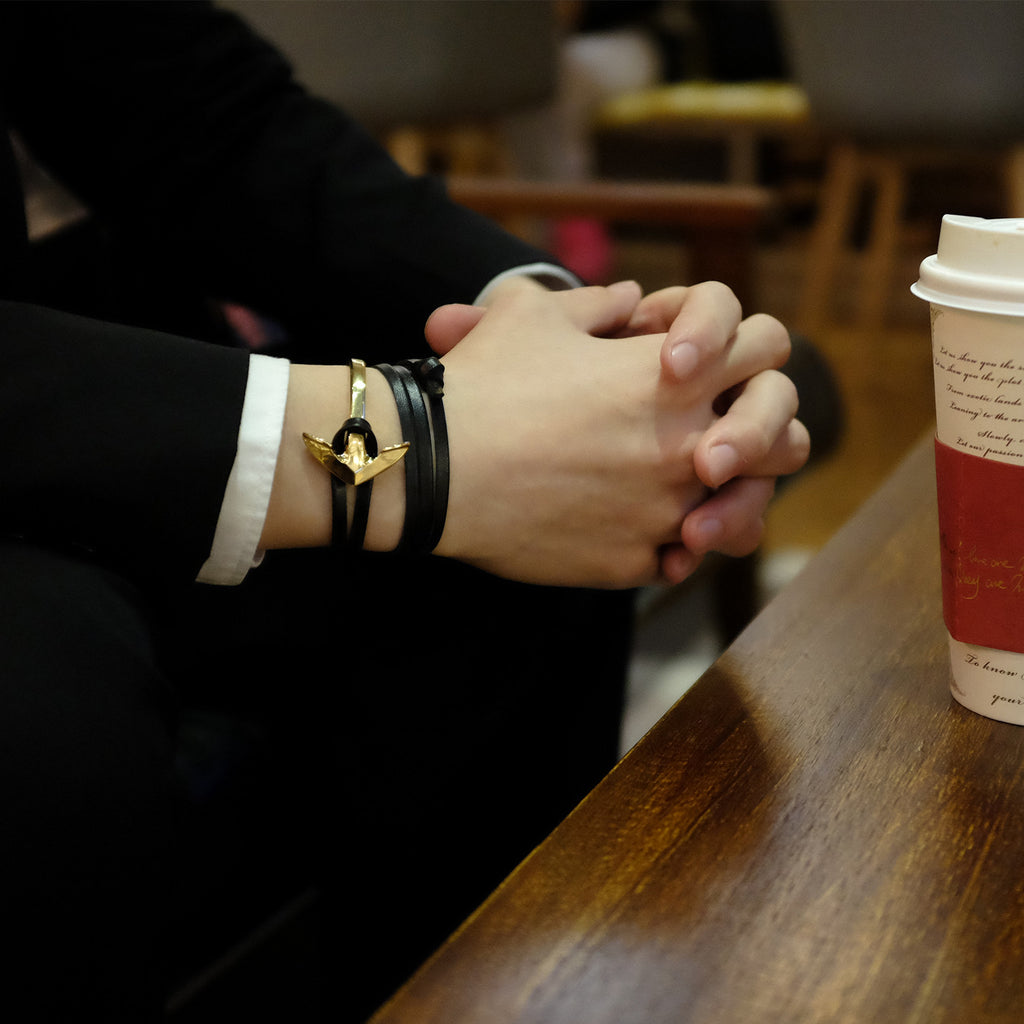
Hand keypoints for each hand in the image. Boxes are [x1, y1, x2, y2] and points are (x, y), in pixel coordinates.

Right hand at [424, 278, 793, 587]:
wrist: (434, 467)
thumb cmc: (483, 383)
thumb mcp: (534, 315)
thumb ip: (596, 303)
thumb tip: (628, 299)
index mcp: (677, 375)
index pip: (766, 345)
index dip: (741, 346)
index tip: (696, 363)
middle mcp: (688, 444)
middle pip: (785, 439)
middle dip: (762, 435)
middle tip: (724, 441)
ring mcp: (665, 510)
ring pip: (742, 513)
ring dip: (724, 501)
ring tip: (689, 494)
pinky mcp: (633, 560)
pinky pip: (677, 559)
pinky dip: (665, 547)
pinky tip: (633, 531)